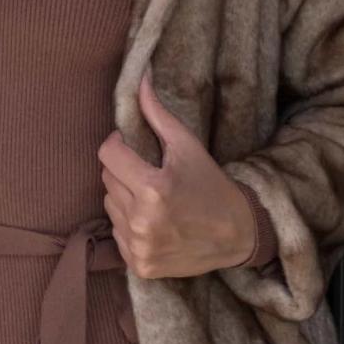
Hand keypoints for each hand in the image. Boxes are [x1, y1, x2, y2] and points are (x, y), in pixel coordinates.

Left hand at [97, 71, 260, 278]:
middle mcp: (143, 220)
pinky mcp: (139, 266)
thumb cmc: (211, 185)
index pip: (107, 155)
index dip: (118, 145)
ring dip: (124, 197)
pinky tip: (153, 222)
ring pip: (109, 206)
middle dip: (123, 170)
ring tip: (152, 197)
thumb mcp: (188, 146)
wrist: (236, 235)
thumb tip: (139, 78)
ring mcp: (140, 247)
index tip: (132, 146)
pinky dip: (129, 225)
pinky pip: (117, 234)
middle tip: (148, 171)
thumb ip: (157, 114)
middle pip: (107, 180)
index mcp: (153, 188)